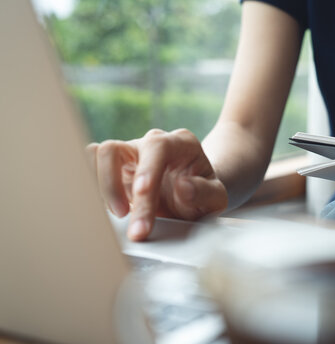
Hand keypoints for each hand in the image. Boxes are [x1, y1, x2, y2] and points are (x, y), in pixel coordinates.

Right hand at [86, 128, 227, 240]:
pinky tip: (104, 207)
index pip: (157, 147)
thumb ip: (205, 192)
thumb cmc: (205, 194)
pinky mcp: (114, 168)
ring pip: (97, 154)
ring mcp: (131, 153)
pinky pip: (90, 165)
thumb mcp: (217, 198)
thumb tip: (183, 188)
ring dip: (99, 185)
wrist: (196, 196)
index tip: (141, 194)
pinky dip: (90, 185)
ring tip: (118, 214)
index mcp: (180, 143)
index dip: (146, 169)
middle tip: (126, 218)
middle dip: (115, 187)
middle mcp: (152, 143)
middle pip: (118, 150)